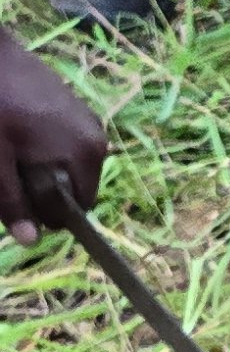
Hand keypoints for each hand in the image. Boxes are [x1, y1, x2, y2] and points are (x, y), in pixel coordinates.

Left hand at [0, 31, 107, 234]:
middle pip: (74, 191)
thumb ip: (11, 199)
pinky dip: (46, 151)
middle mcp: (98, 141)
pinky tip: (20, 134)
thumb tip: (31, 240)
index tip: (14, 190)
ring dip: (42, 171)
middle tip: (10, 166)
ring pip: (68, 170)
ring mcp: (89, 123)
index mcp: (86, 155)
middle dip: (42, 190)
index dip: (41, 211)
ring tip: (13, 148)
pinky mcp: (77, 110)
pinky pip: (67, 148)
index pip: (74, 211)